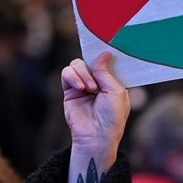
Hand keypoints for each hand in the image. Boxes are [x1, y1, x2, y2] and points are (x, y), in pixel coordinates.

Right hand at [61, 51, 129, 182]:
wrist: (96, 136)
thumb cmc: (111, 117)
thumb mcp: (116, 92)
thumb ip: (106, 72)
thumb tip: (103, 53)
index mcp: (112, 81)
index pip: (106, 61)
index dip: (105, 54)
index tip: (106, 45)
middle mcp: (97, 81)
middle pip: (89, 59)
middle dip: (93, 66)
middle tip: (97, 84)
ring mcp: (82, 85)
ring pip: (77, 64)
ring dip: (83, 73)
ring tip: (90, 89)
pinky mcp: (69, 90)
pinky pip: (66, 72)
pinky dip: (73, 76)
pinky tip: (81, 87)